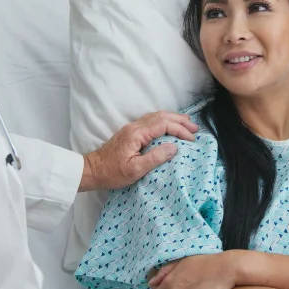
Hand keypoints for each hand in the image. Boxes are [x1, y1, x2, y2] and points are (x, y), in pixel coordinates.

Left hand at [79, 111, 198, 191]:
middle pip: (161, 116)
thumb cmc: (112, 173)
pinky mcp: (131, 132)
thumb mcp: (135, 170)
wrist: (92, 170)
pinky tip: (170, 127)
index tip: (192, 139)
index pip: (164, 124)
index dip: (180, 129)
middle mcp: (135, 127)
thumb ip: (155, 157)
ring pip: (156, 116)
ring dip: (173, 119)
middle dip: (180, 120)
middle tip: (195, 128)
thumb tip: (174, 147)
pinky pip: (152, 121)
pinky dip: (165, 121)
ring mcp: (132, 128)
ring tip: (187, 125)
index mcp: (137, 134)